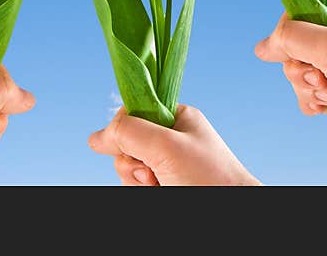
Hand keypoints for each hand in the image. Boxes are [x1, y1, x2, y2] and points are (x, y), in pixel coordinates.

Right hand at [88, 105, 258, 185]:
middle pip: (125, 142)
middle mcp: (169, 140)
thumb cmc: (210, 179)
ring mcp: (166, 166)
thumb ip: (128, 132)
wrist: (231, 215)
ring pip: (127, 168)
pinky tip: (157, 191)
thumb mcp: (165, 145)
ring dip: (136, 180)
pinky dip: (141, 190)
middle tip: (153, 171)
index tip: (131, 144)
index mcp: (176, 118)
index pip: (132, 112)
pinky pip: (135, 185)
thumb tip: (95, 138)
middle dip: (131, 160)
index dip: (124, 128)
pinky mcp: (163, 185)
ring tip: (160, 185)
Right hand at [255, 3, 326, 172]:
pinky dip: (311, 103)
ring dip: (307, 89)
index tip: (299, 55)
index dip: (287, 39)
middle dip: (301, 70)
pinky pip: (307, 95)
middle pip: (292, 50)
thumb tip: (260, 48)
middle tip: (323, 78)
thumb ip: (292, 38)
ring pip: (297, 75)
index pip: (293, 18)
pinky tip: (325, 107)